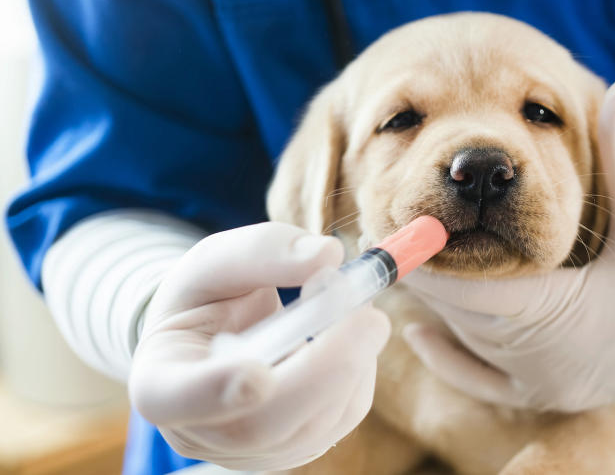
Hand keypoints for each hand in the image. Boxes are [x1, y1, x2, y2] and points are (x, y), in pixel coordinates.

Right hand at [128, 223, 389, 470]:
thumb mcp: (218, 260)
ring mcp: (250, 451)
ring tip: (355, 306)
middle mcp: (200, 432)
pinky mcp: (296, 448)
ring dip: (352, 362)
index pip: (176, 400)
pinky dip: (360, 370)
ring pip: (313, 425)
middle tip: (369, 316)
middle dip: (324, 369)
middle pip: (262, 424)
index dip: (217, 392)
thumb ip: (262, 250)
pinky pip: (342, 416)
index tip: (258, 374)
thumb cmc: (209, 297)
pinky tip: (349, 335)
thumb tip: (327, 254)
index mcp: (159, 380)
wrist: (218, 333)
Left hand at [403, 80, 614, 411]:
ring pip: (466, 340)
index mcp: (557, 315)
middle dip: (423, 273)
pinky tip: (420, 332)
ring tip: (402, 260)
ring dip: (436, 302)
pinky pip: (478, 381)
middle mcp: (539, 358)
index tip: (392, 225)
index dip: (422, 258)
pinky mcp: (545, 393)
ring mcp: (540, 381)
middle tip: (385, 231)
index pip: (465, 289)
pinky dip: (448, 357)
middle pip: (457, 313)